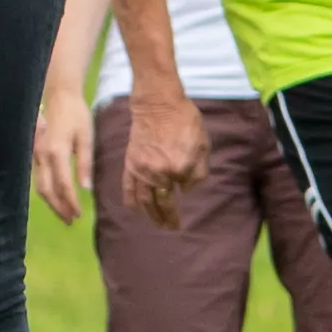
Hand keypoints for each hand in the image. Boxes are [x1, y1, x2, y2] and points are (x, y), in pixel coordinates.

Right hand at [31, 88, 95, 225]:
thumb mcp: (86, 137)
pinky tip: (55, 198)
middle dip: (58, 208)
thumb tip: (85, 188)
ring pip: (39, 186)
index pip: (63, 184)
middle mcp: (42, 156)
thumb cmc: (76, 114)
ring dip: (51, 202)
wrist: (59, 96)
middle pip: (47, 190)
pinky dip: (46, 191)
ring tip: (63, 214)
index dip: (70, 202)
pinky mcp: (35, 153)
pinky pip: (38, 178)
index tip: (78, 215)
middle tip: (70, 221)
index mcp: (56, 152)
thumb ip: (85, 163)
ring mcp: (36, 155)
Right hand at [120, 90, 205, 224]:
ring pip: (146, 200)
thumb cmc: (184, 120)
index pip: (185, 188)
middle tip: (173, 228)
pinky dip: (131, 201)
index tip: (186, 185)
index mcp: (180, 168)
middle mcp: (160, 174)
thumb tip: (187, 188)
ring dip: (152, 215)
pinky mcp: (131, 164)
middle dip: (169, 218)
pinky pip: (129, 187)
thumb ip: (199, 170)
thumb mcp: (202, 144)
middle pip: (164, 202)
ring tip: (158, 225)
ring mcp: (143, 170)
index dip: (186, 187)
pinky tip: (134, 211)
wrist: (158, 103)